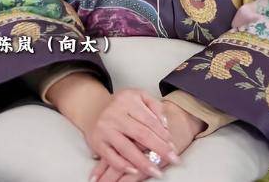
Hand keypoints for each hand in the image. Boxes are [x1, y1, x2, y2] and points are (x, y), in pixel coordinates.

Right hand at [91, 98, 205, 181]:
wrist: (94, 109)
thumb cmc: (122, 105)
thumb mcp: (139, 96)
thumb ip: (155, 106)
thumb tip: (165, 125)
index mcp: (128, 100)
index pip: (150, 120)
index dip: (163, 135)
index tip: (173, 147)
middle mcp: (115, 113)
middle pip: (141, 134)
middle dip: (159, 149)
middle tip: (173, 160)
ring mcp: (105, 128)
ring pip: (127, 148)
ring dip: (143, 162)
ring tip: (156, 171)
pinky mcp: (97, 141)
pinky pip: (111, 157)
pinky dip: (122, 165)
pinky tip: (134, 172)